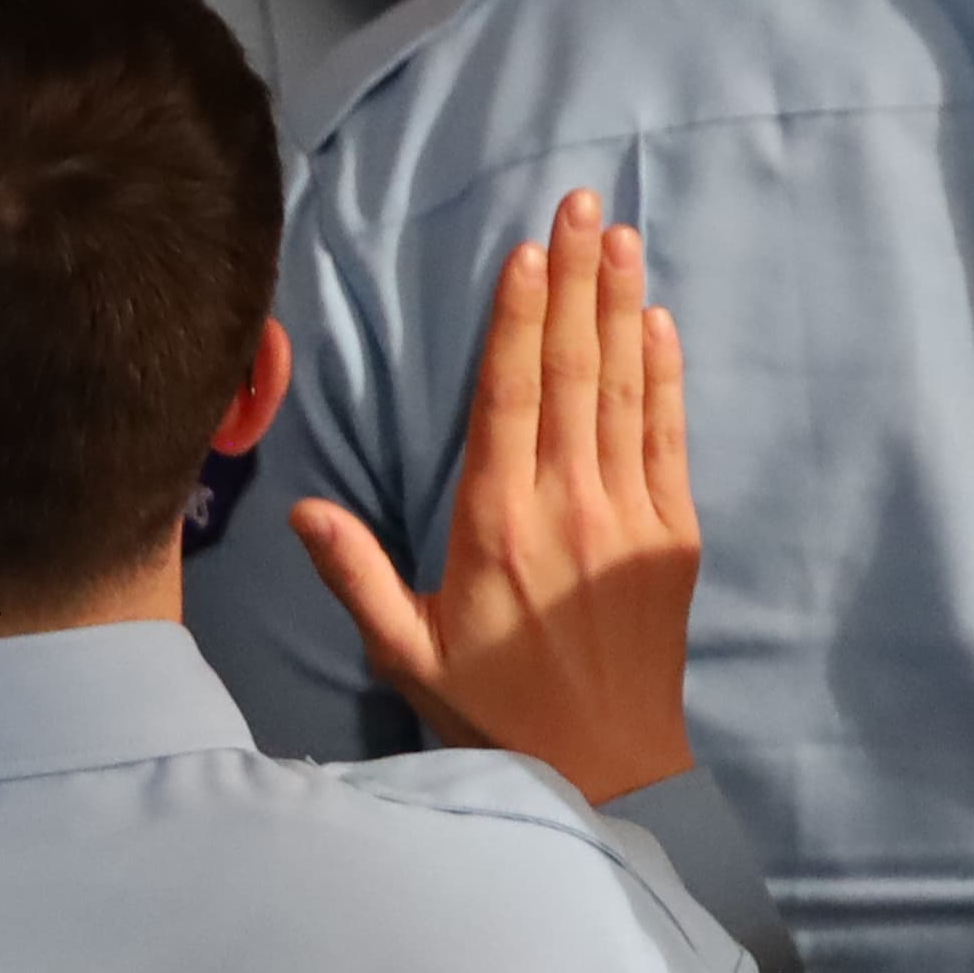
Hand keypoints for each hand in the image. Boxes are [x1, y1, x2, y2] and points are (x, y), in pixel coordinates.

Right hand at [287, 191, 700, 804]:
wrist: (611, 770)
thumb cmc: (498, 713)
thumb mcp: (406, 653)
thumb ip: (355, 574)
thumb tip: (300, 508)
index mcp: (492, 526)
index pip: (507, 397)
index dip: (519, 317)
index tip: (528, 250)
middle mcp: (564, 507)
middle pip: (571, 372)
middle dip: (577, 281)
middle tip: (582, 203)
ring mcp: (627, 518)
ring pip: (623, 391)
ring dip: (622, 306)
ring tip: (620, 235)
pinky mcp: (673, 537)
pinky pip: (668, 439)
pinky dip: (664, 376)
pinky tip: (657, 321)